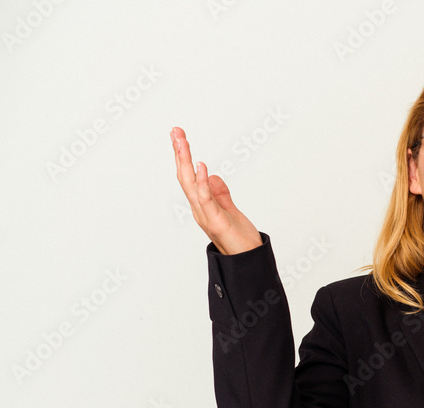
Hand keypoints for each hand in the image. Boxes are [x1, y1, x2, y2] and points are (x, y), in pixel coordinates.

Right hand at [171, 127, 261, 254]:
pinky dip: (202, 182)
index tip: (179, 137)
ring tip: (182, 141)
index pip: (189, 176)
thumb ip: (220, 193)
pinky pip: (205, 199)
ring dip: (185, 162)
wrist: (248, 260)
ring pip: (190, 184)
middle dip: (180, 153)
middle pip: (185, 176)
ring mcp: (204, 215)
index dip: (183, 157)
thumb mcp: (230, 210)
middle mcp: (199, 208)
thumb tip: (211, 175)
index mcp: (202, 204)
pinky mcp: (215, 221)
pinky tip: (201, 166)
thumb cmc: (240, 239)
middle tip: (175, 131)